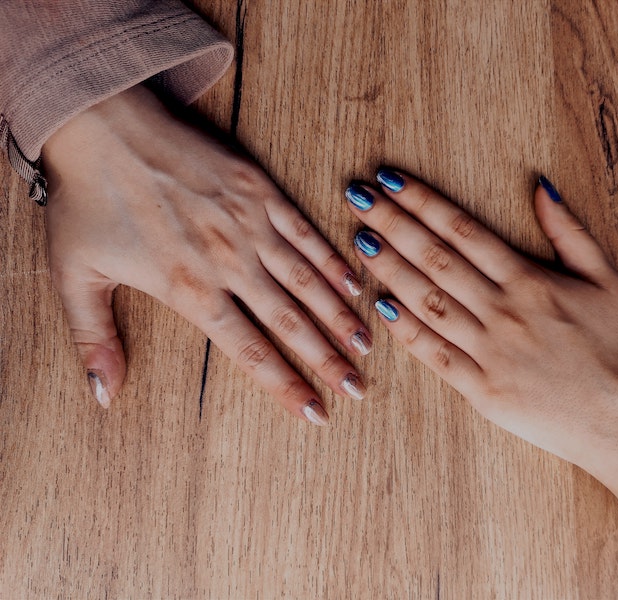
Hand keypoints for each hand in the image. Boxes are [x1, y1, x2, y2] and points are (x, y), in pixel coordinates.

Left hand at [42, 84, 369, 423]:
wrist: (101, 122)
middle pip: (289, 321)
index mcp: (188, 289)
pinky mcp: (258, 189)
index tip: (315, 412)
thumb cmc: (85, 198)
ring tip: (366, 344)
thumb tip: (106, 395)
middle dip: (328, 360)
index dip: (285, 385)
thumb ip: (95, 340)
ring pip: (306, 281)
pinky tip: (353, 282)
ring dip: (339, 316)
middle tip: (357, 387)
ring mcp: (249, 223)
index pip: (248, 350)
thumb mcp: (74, 275)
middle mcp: (228, 262)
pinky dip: (331, 260)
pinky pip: (304, 231)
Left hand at [345, 170, 617, 479]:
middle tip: (357, 196)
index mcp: (530, 280)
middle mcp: (503, 311)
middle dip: (391, 223)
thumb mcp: (608, 280)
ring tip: (357, 240)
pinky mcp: (481, 390)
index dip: (423, 203)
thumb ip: (570, 232)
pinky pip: (435, 354)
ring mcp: (489, 352)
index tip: (391, 181)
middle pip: (435, 259)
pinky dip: (405, 330)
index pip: (463, 231)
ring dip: (389, 268)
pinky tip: (378, 305)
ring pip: (428, 302)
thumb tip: (541, 186)